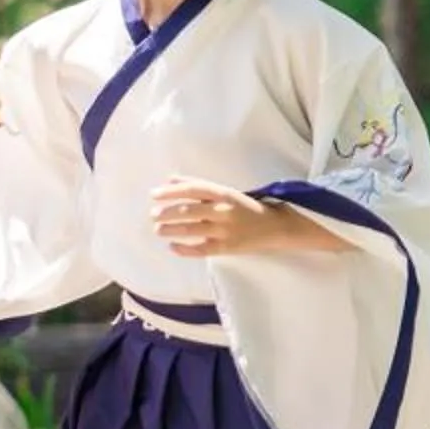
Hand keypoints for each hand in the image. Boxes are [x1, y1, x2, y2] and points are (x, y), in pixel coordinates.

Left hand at [151, 178, 298, 256]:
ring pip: (192, 230)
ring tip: (158, 230)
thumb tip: (169, 179)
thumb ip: (197, 185)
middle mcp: (224, 210)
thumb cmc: (245, 207)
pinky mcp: (227, 248)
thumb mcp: (224, 192)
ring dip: (171, 229)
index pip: (193, 189)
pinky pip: (201, 249)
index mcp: (223, 193)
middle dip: (167, 213)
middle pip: (189, 210)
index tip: (153, 194)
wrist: (276, 227)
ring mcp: (225, 230)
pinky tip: (172, 246)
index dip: (171, 191)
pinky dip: (184, 249)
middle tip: (153, 215)